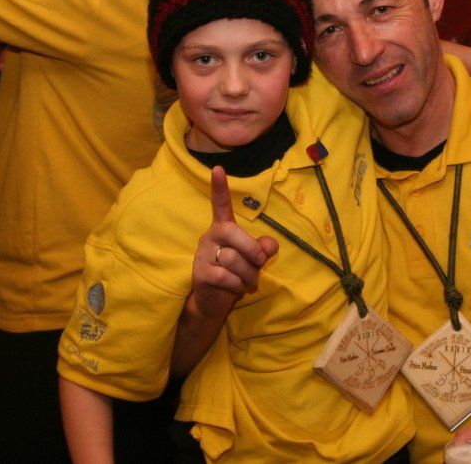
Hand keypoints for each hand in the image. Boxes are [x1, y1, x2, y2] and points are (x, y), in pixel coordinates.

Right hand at [188, 166, 277, 319]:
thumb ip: (264, 248)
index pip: (220, 205)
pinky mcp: (200, 273)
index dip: (220, 188)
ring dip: (248, 274)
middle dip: (253, 251)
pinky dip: (238, 285)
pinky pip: (226, 277)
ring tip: (246, 281)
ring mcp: (202, 254)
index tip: (219, 169)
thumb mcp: (253, 260)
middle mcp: (210, 236)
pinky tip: (236, 288)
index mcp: (223, 228)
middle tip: (259, 264)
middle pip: (233, 233)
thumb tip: (269, 246)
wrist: (213, 301)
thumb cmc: (235, 274)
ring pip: (233, 259)